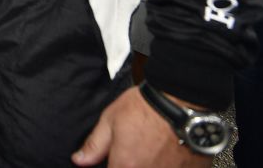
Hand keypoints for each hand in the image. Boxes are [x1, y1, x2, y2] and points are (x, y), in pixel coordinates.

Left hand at [72, 87, 209, 166]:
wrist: (182, 100)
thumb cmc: (146, 107)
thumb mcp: (110, 120)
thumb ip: (95, 145)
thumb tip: (79, 160)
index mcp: (126, 166)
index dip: (113, 166)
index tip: (114, 160)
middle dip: (131, 165)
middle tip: (134, 151)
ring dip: (148, 165)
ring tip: (150, 150)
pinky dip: (165, 165)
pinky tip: (164, 155)